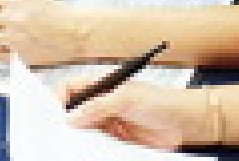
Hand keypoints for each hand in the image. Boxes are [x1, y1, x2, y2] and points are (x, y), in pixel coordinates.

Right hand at [61, 79, 219, 149]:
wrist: (187, 124)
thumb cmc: (162, 101)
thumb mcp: (127, 99)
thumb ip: (98, 106)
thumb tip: (72, 116)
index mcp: (102, 86)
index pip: (71, 88)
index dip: (58, 98)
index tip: (51, 112)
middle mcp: (103, 104)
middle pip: (75, 112)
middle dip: (65, 121)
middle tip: (58, 132)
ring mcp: (109, 123)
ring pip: (84, 130)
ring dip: (78, 137)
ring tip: (72, 144)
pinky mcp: (117, 141)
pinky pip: (97, 145)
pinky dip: (90, 148)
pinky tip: (88, 151)